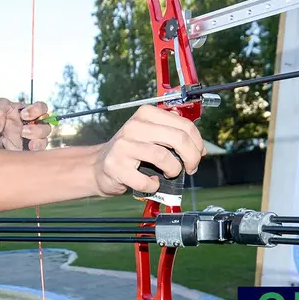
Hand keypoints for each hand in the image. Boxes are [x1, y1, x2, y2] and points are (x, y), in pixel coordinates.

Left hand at [0, 98, 51, 150]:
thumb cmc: (3, 115)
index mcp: (33, 111)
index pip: (42, 107)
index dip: (36, 110)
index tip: (23, 115)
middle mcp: (37, 125)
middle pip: (46, 127)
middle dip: (35, 129)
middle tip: (23, 130)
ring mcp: (36, 138)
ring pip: (44, 140)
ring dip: (36, 140)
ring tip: (23, 139)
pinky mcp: (31, 149)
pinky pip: (39, 150)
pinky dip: (35, 149)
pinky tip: (29, 147)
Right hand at [92, 105, 206, 196]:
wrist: (99, 166)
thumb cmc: (131, 152)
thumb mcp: (151, 134)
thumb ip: (173, 133)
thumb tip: (199, 146)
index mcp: (146, 114)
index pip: (184, 125)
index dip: (198, 143)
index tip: (198, 154)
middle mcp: (134, 126)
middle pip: (178, 138)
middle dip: (192, 157)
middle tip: (191, 168)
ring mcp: (123, 146)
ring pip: (164, 157)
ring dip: (174, 171)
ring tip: (170, 173)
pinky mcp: (116, 166)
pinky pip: (146, 180)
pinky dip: (154, 185)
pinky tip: (151, 183)